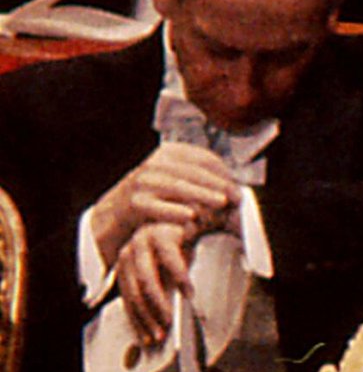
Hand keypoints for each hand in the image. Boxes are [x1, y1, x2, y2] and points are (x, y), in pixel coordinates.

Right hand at [92, 143, 239, 267]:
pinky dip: (176, 211)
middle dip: (217, 184)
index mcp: (168, 154)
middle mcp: (155, 165)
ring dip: (202, 195)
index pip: (201, 158)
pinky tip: (192, 217)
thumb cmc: (155, 200)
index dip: (222, 172)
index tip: (237, 186)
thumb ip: (198, 180)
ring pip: (178, 186)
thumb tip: (233, 189)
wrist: (116, 215)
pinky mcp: (135, 203)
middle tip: (236, 197)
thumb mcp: (174, 181)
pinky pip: (159, 207)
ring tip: (221, 203)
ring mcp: (143, 183)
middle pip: (193, 171)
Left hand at [114, 220, 195, 345]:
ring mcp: (143, 240)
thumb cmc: (184, 249)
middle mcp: (130, 251)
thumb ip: (161, 293)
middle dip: (147, 317)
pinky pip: (170, 261)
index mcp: (127, 262)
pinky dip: (180, 278)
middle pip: (134, 291)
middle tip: (160, 334)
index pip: (127, 297)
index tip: (147, 338)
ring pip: (146, 279)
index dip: (137, 320)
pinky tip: (188, 292)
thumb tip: (161, 323)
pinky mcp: (162, 233)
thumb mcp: (167, 275)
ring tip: (170, 318)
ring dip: (159, 302)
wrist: (198, 220)